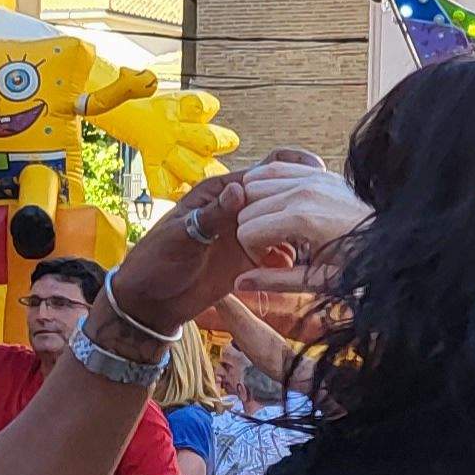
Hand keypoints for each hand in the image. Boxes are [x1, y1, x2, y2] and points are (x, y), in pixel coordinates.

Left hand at [108, 154, 362, 333]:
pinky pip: (279, 254)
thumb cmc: (156, 263)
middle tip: (324, 214)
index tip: (316, 173)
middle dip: (301, 203)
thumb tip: (240, 189)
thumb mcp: (181, 237)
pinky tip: (299, 267)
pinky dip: (292, 259)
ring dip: (300, 233)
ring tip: (316, 245)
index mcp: (217, 194)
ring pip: (283, 226)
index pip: (259, 175)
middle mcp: (236, 211)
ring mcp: (245, 236)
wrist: (150, 302)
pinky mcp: (251, 260)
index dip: (288, 172)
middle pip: (277, 198)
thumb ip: (211, 215)